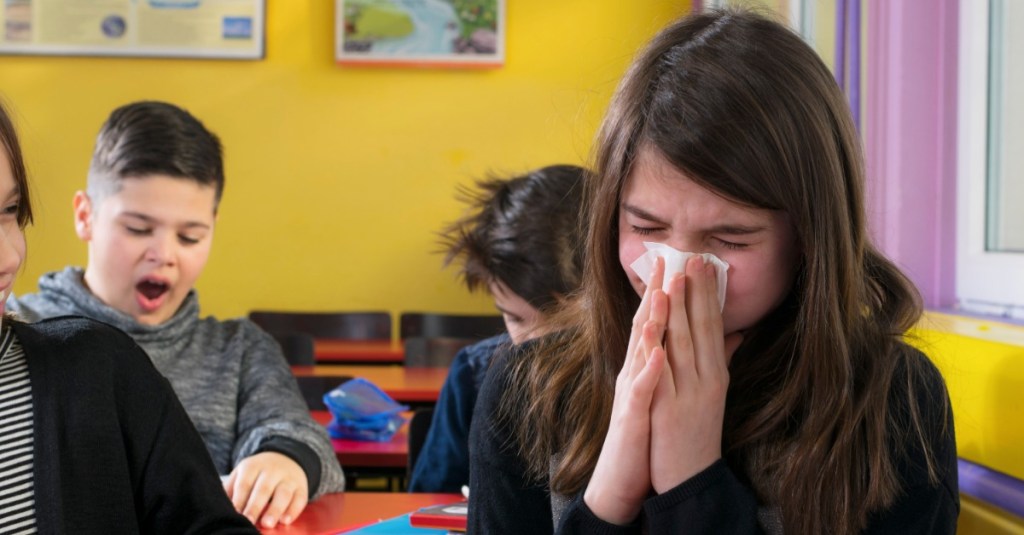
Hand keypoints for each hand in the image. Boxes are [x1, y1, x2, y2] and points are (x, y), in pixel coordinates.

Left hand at [223, 451, 309, 527]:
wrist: (286, 458)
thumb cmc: (257, 473)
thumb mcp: (242, 473)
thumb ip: (231, 489)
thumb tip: (219, 508)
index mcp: (253, 466)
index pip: (244, 484)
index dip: (239, 500)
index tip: (234, 515)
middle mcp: (272, 470)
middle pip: (263, 489)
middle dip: (255, 507)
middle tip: (248, 521)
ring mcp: (288, 478)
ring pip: (283, 493)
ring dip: (275, 509)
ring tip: (268, 523)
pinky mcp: (301, 487)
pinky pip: (300, 498)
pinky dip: (294, 510)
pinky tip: (286, 520)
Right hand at [584, 257, 667, 524]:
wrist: (624, 479)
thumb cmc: (647, 435)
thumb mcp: (666, 395)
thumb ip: (679, 365)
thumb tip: (711, 341)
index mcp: (646, 366)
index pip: (658, 322)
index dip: (669, 292)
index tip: (682, 261)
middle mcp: (634, 373)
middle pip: (645, 326)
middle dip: (656, 292)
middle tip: (667, 259)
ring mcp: (631, 393)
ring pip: (639, 351)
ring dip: (649, 322)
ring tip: (661, 294)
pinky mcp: (631, 417)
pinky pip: (640, 391)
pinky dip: (647, 371)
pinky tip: (657, 354)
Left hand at [649, 256, 743, 493]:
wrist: (691, 479)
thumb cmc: (699, 433)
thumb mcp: (714, 393)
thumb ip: (722, 360)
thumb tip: (738, 331)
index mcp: (715, 374)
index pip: (713, 325)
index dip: (707, 293)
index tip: (703, 263)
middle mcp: (705, 379)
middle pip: (700, 328)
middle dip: (694, 291)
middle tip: (691, 256)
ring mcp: (687, 394)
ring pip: (682, 344)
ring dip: (678, 309)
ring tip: (674, 278)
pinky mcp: (666, 410)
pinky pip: (661, 374)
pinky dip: (658, 350)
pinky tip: (654, 328)